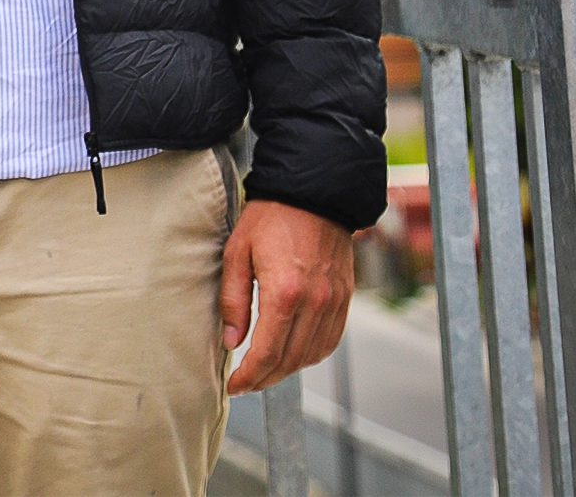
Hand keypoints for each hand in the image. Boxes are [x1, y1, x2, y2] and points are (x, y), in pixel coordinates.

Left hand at [221, 199, 353, 393]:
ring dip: (287, 369)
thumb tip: (231, 341)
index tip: (234, 386)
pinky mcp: (344, 297)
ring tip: (266, 368)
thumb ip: (233, 300)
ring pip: (312, 355)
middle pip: (290, 361)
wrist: (313, 190)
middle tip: (246, 381)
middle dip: (265, 378)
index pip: (267, 354)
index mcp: (284, 292)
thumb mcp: (238, 251)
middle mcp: (314, 302)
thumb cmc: (271, 215)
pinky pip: (330, 340)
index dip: (249, 377)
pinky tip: (293, 351)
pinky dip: (311, 353)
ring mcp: (333, 301)